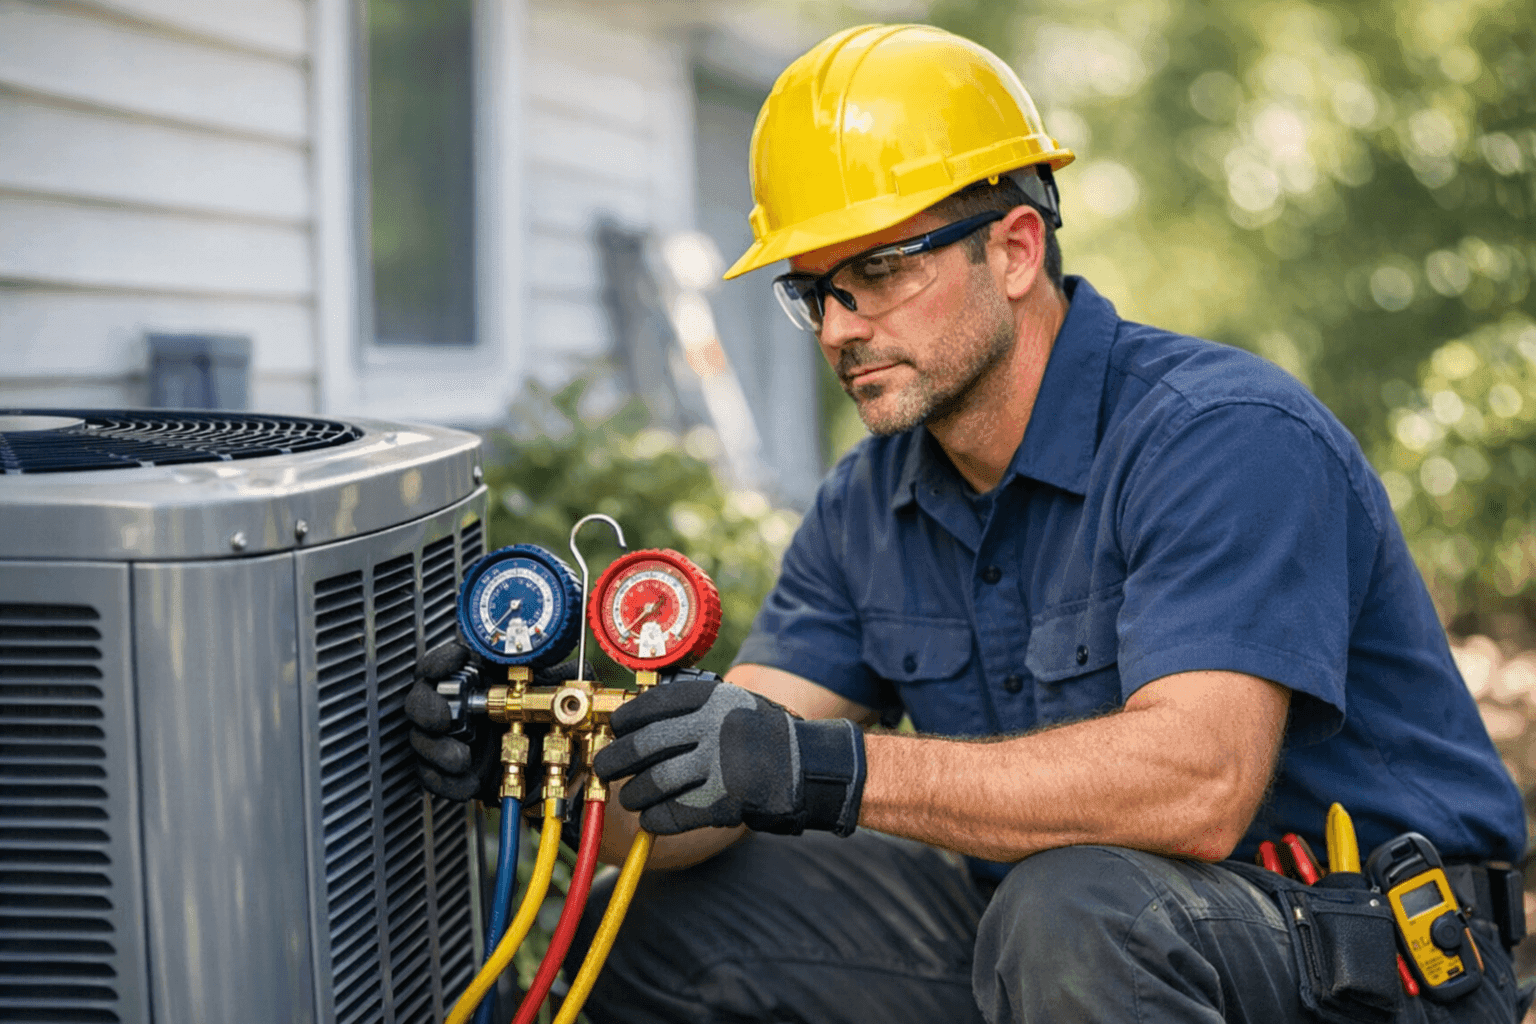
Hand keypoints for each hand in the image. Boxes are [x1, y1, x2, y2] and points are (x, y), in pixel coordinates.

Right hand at [405, 639, 593, 802]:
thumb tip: (561, 673)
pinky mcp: (445, 768)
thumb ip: (548, 676)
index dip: (441, 661)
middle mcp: (451, 705)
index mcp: (470, 678)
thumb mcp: (544, 691)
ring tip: (460, 758)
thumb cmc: (535, 715)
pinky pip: (432, 776)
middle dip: (427, 708)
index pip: (439, 662)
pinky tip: (467, 781)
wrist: (537, 757)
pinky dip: (447, 782)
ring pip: (421, 740)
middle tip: (442, 719)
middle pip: (419, 700)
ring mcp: (445, 737)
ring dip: (437, 751)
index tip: (456, 660)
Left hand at [592, 671, 865, 836]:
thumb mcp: (733, 703)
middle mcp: (713, 728)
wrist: (810, 766)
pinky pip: (675, 813)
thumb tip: (637, 721)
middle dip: (615, 759)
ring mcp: (719, 766)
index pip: (651, 706)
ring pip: (655, 782)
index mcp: (712, 699)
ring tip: (630, 798)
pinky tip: (650, 819)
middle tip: (604, 767)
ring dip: (633, 794)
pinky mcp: (724, 801)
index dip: (624, 720)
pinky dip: (655, 819)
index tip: (615, 730)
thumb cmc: (765, 734)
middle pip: (645, 745)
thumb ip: (693, 707)